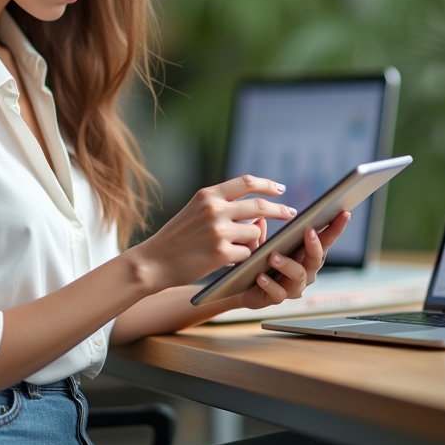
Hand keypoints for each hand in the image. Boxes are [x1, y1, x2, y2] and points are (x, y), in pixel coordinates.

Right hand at [130, 175, 296, 291]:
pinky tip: (228, 261)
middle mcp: (214, 209)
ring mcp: (218, 231)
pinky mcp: (221, 254)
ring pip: (255, 232)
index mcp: (208, 195)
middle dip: (280, 210)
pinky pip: (247, 253)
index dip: (267, 184)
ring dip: (253, 241)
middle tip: (290, 213)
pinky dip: (243, 258)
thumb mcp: (195, 210)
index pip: (246, 182)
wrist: (154, 261)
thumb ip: (221, 204)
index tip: (280, 189)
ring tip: (236, 248)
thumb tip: (257, 209)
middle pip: (260, 206)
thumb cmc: (177, 237)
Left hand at [235, 210, 350, 309]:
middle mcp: (305, 272)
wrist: (241, 289)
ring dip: (287, 264)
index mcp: (305, 255)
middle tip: (309, 231)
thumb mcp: (259, 245)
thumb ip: (260, 235)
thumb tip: (260, 220)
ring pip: (298, 275)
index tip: (344, 213)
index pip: (325, 240)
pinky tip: (261, 276)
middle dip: (315, 244)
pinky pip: (277, 293)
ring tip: (272, 256)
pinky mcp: (278, 298)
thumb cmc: (258, 263)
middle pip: (316, 259)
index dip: (336, 228)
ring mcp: (293, 287)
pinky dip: (269, 283)